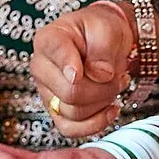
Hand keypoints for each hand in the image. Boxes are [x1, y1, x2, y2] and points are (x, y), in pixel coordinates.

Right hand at [31, 4, 136, 137]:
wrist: (105, 42)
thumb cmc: (101, 30)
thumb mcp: (107, 28)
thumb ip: (103, 49)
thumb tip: (101, 76)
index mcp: (48, 39)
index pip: (56, 54)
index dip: (71, 65)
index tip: (81, 71)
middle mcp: (42, 67)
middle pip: (69, 92)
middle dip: (102, 87)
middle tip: (116, 74)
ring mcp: (48, 92)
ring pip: (74, 112)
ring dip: (102, 102)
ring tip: (113, 84)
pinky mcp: (57, 111)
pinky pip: (71, 130)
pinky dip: (96, 123)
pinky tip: (110, 109)